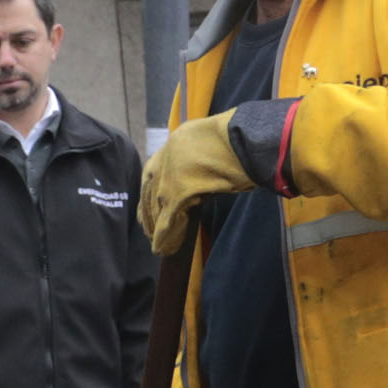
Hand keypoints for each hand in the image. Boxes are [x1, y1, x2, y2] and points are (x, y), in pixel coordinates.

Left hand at [137, 113, 255, 254]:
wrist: (241, 139)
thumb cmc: (235, 140)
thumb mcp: (208, 143)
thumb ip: (195, 159)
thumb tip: (198, 178)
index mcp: (171, 145)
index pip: (150, 176)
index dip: (148, 196)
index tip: (146, 211)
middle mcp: (164, 160)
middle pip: (149, 195)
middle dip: (149, 216)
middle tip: (149, 233)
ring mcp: (167, 177)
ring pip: (156, 209)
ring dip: (155, 229)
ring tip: (158, 245)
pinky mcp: (176, 194)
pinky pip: (166, 220)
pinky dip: (163, 236)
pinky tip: (161, 248)